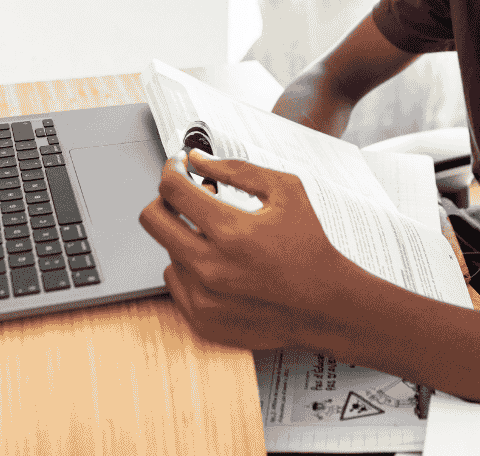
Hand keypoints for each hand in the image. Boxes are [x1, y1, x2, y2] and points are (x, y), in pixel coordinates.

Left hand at [138, 150, 352, 349]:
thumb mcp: (285, 191)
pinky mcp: (202, 319)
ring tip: (219, 236)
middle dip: (165, 199)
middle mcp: (211, 267)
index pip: (173, 189)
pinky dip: (190, 267)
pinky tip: (219, 263)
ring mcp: (204, 297)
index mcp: (231, 231)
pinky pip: (175, 281)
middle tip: (186, 196)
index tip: (178, 166)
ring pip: (167, 251)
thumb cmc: (310, 245)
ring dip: (185, 236)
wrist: (327, 305)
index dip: (172, 169)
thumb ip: (237, 170)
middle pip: (153, 220)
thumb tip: (197, 159)